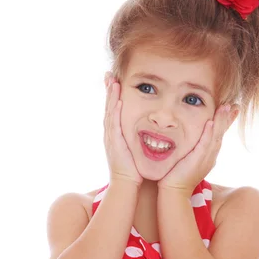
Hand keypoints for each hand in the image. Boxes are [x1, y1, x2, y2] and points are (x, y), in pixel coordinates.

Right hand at [103, 73, 142, 187]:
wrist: (127, 184)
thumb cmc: (134, 169)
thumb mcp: (135, 149)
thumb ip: (139, 138)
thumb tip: (149, 131)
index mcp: (116, 134)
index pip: (114, 110)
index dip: (113, 96)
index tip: (114, 81)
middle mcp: (111, 133)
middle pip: (108, 107)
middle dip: (108, 91)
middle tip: (108, 74)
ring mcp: (111, 137)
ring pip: (110, 112)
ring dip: (111, 97)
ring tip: (112, 81)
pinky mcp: (115, 143)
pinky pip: (114, 124)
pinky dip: (115, 111)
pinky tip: (118, 100)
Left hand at [157, 104, 232, 196]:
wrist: (175, 191)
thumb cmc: (178, 176)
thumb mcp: (188, 159)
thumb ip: (192, 150)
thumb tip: (189, 140)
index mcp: (209, 155)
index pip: (219, 135)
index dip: (225, 122)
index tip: (232, 110)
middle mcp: (210, 155)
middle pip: (221, 134)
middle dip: (228, 119)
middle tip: (234, 105)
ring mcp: (206, 158)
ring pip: (216, 136)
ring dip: (221, 121)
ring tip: (225, 108)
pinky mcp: (198, 160)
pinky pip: (205, 144)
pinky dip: (208, 133)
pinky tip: (210, 123)